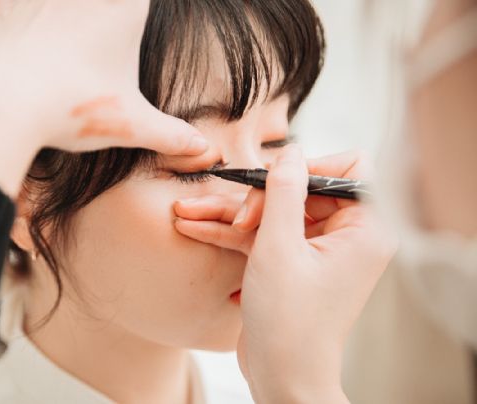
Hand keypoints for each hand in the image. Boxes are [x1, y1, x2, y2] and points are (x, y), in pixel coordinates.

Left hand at [0, 0, 207, 195]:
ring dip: (66, 7)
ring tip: (71, 21)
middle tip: (105, 45)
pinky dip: (11, 2)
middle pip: (108, 1)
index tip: (138, 19)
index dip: (139, 12)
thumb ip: (171, 135)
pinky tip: (15, 7)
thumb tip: (204, 150)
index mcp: (125, 10)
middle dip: (110, 13)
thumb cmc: (72, 111)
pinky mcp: (8, 9)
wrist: (7, 109)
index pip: (143, 2)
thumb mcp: (131, 126)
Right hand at [174, 146, 396, 402]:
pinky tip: (193, 225)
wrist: (283, 378)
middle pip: (301, 189)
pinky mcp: (291, 263)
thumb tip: (289, 152)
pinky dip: (231, 232)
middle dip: (259, 197)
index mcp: (363, 229)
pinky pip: (263, 235)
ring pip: (273, 212)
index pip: (348, 169)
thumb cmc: (291, 322)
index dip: (311, 166)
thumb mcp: (280, 249)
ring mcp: (315, 250)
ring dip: (231, 213)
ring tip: (186, 210)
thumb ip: (284, 194)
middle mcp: (345, 236)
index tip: (275, 182)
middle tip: (235, 214)